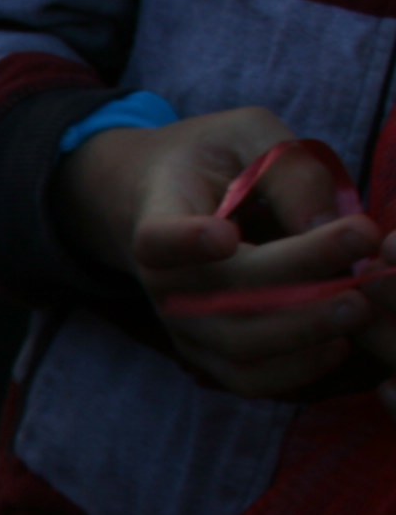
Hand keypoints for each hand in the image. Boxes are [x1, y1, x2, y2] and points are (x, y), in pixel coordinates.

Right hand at [54, 106, 395, 393]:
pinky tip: (339, 344)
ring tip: (359, 305)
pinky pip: (246, 379)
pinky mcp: (205, 351)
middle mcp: (161, 281)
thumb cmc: (209, 160)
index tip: (224, 235)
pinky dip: (294, 371)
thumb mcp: (246, 135)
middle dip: (294, 288)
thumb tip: (325, 224)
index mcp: (157, 217)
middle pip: (219, 299)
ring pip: (238, 347)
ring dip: (303, 332)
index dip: (184, 242)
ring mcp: (180, 323)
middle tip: (361, 261)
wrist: (153, 200)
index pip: (158, 238)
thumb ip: (287, 170)